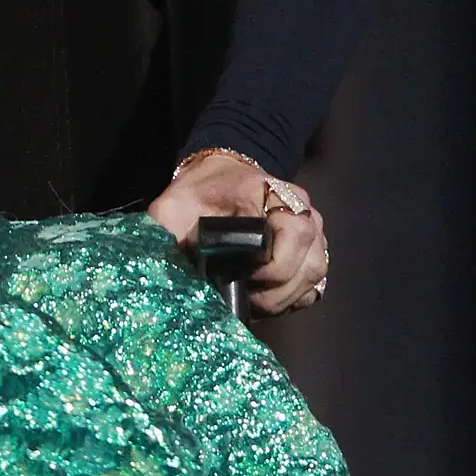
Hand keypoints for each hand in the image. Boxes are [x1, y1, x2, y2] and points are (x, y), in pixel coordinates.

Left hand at [148, 149, 331, 315]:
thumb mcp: (174, 205)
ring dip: (285, 297)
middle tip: (245, 298)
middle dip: (276, 292)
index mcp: (271, 193)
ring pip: (315, 275)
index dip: (271, 269)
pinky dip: (294, 297)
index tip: (243, 279)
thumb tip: (159, 270)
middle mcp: (301, 209)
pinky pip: (316, 283)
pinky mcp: (314, 248)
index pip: (293, 235)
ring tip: (255, 300)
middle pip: (309, 263)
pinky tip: (268, 298)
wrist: (222, 175)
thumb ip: (166, 230)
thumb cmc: (200, 192)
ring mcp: (313, 228)